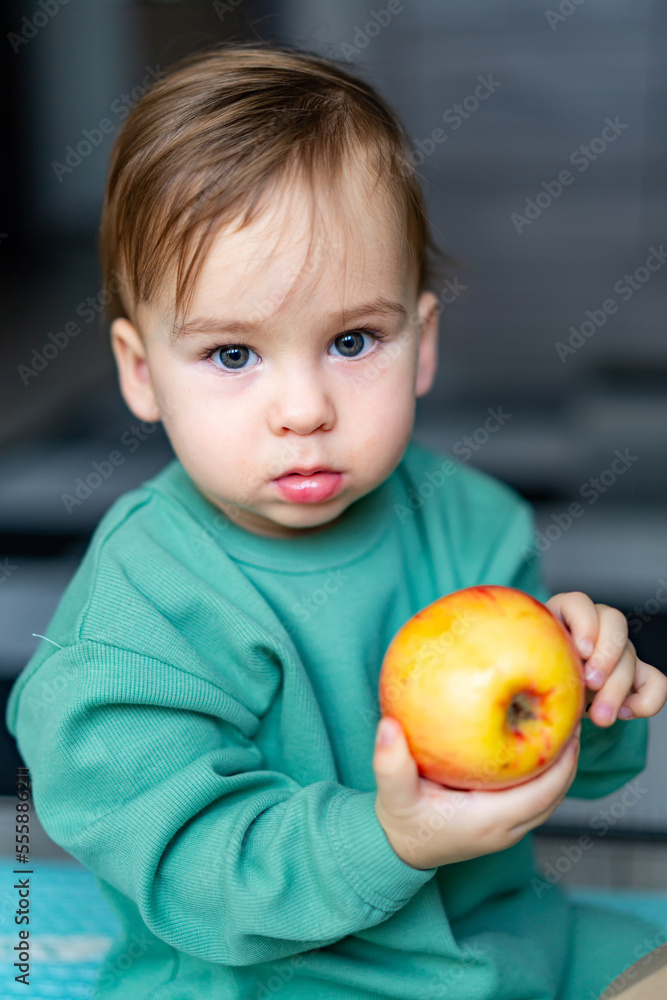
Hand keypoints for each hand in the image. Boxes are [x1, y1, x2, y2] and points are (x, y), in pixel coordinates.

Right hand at [372, 716, 581, 869]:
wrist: (397, 851)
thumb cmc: (400, 822)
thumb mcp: (392, 792)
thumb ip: (390, 763)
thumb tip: (387, 726)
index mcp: (489, 820)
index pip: (543, 791)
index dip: (563, 760)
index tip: (570, 724)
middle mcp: (506, 829)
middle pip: (556, 794)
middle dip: (569, 757)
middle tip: (573, 715)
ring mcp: (507, 830)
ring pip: (549, 798)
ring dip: (560, 766)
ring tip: (562, 725)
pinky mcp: (502, 824)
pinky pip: (536, 797)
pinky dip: (545, 773)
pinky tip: (536, 743)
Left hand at [545, 591, 666, 726]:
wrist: (545, 693)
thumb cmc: (534, 674)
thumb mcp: (531, 668)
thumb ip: (535, 671)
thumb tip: (536, 689)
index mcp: (562, 615)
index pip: (579, 602)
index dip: (584, 623)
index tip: (581, 651)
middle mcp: (594, 626)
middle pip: (614, 623)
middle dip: (605, 656)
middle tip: (590, 683)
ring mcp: (616, 648)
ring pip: (631, 654)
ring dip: (617, 687)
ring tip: (599, 715)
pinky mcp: (634, 673)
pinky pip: (656, 682)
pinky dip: (645, 700)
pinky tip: (622, 712)